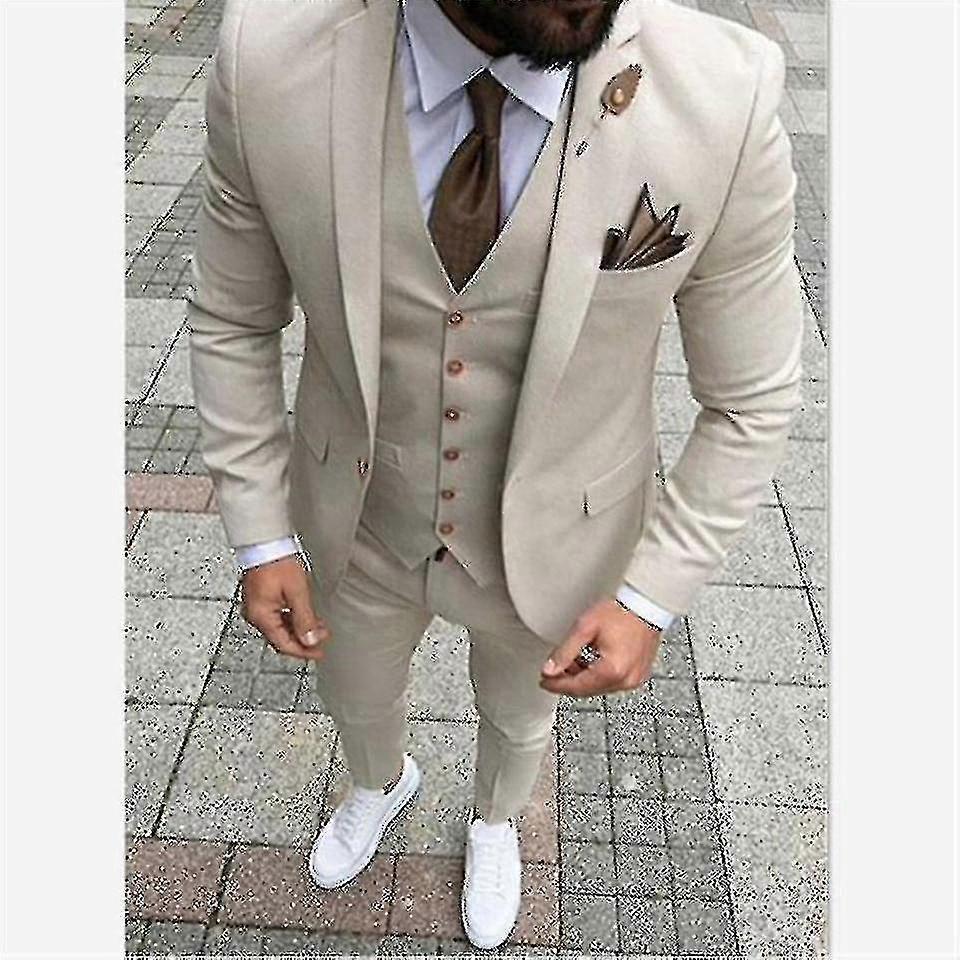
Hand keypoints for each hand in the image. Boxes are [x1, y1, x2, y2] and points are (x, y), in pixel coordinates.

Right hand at [241, 555, 329, 660]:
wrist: (265, 543)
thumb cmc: (276, 562)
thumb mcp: (297, 593)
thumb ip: (305, 619)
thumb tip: (311, 640)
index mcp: (261, 616)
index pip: (284, 644)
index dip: (303, 651)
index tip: (318, 652)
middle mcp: (255, 614)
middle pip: (280, 638)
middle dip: (302, 641)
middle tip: (321, 639)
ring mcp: (255, 607)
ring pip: (278, 628)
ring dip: (298, 630)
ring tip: (316, 628)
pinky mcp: (258, 599)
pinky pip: (275, 617)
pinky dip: (290, 620)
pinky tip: (302, 617)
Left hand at [539, 597, 661, 696]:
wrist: (645, 604)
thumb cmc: (621, 612)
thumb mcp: (585, 628)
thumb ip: (565, 651)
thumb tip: (550, 669)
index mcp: (612, 671)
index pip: (576, 687)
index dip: (557, 685)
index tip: (545, 681)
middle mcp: (625, 680)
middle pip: (588, 690)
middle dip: (569, 682)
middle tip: (553, 672)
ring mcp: (634, 679)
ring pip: (600, 687)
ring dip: (583, 679)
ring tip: (570, 663)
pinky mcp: (639, 674)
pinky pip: (613, 681)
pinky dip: (598, 675)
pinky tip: (590, 663)